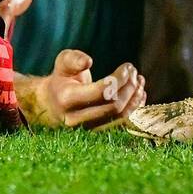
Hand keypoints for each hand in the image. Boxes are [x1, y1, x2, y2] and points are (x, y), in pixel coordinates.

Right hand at [18, 50, 145, 129]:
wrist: (52, 105)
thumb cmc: (61, 78)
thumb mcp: (63, 63)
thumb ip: (74, 59)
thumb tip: (88, 61)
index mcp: (67, 99)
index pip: (101, 92)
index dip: (119, 79)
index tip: (128, 66)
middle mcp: (77, 119)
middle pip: (113, 106)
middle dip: (129, 87)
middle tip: (133, 71)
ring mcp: (88, 130)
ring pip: (120, 118)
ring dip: (135, 99)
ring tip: (139, 81)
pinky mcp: (98, 135)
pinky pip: (122, 125)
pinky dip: (135, 110)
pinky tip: (140, 94)